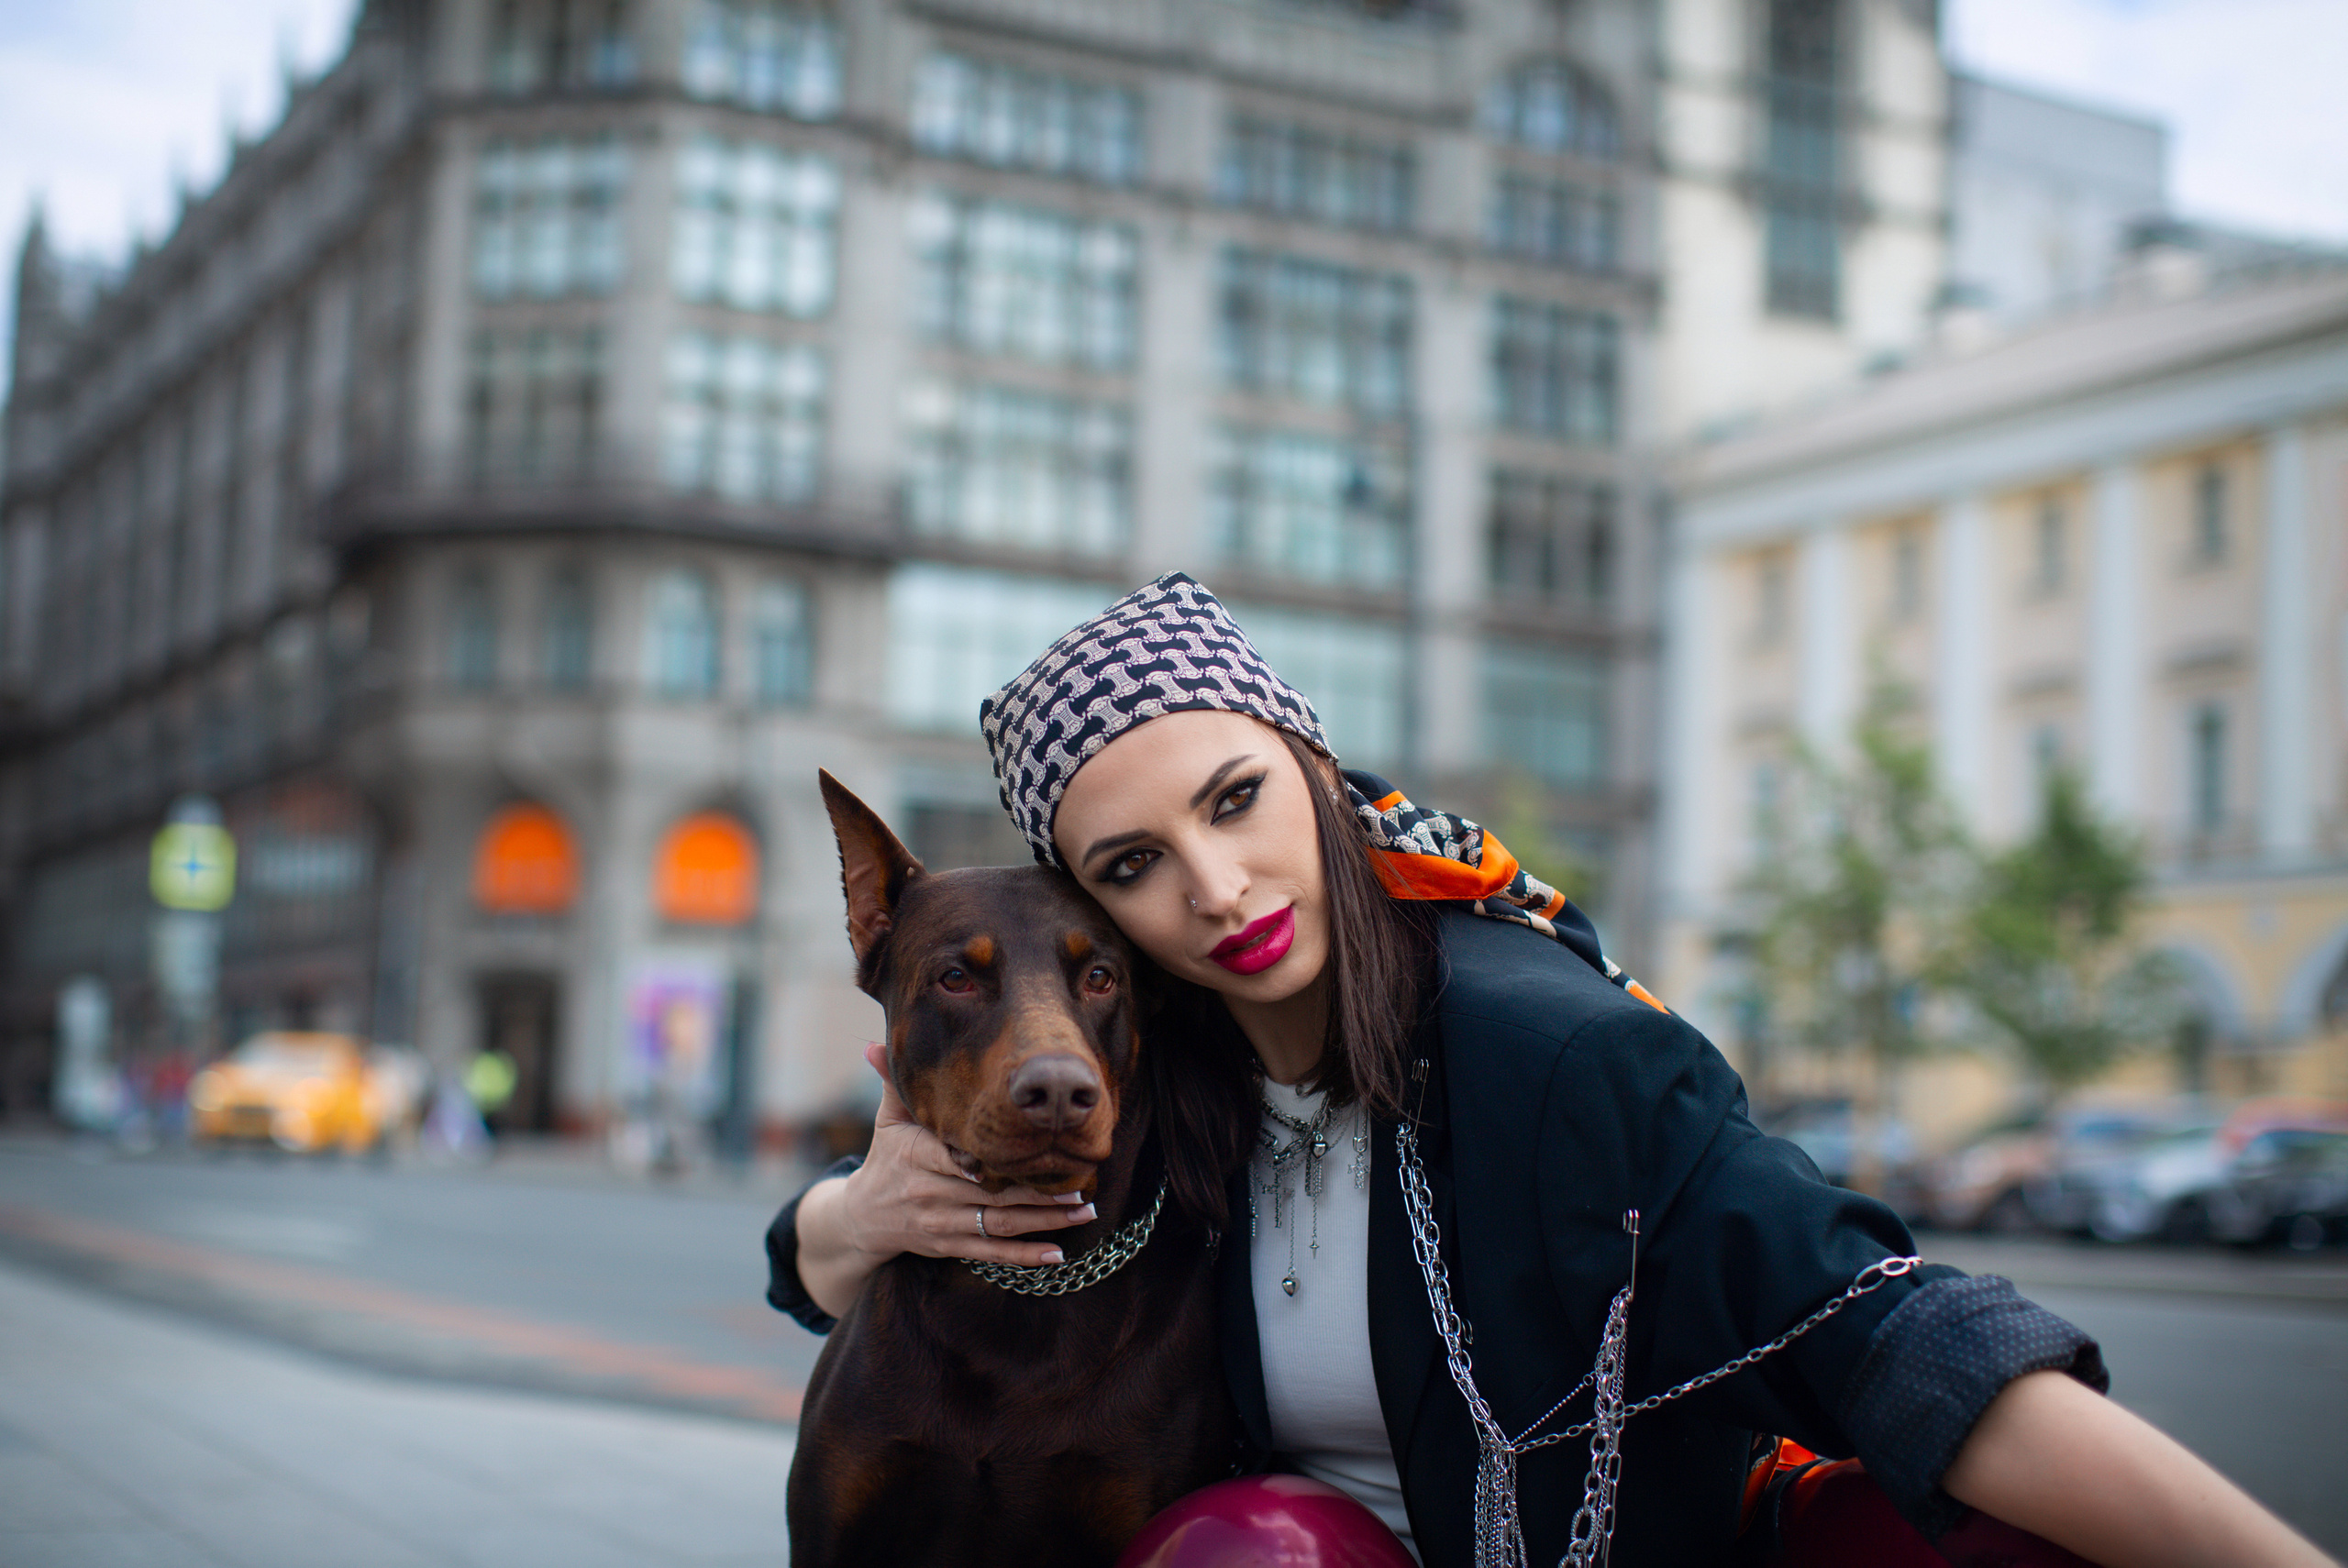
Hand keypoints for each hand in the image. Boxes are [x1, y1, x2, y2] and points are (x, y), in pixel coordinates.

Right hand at [841, 1040, 1094, 1269]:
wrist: (863, 1218)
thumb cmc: (886, 1159)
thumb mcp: (887, 1121)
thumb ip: (892, 1083)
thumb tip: (878, 1042)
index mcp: (915, 1156)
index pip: (954, 1157)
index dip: (989, 1161)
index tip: (1028, 1154)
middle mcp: (930, 1193)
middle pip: (990, 1193)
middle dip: (1038, 1191)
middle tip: (1081, 1183)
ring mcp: (942, 1223)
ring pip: (998, 1224)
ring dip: (1044, 1221)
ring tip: (1083, 1212)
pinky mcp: (951, 1246)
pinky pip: (991, 1252)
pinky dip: (1024, 1256)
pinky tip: (1056, 1253)